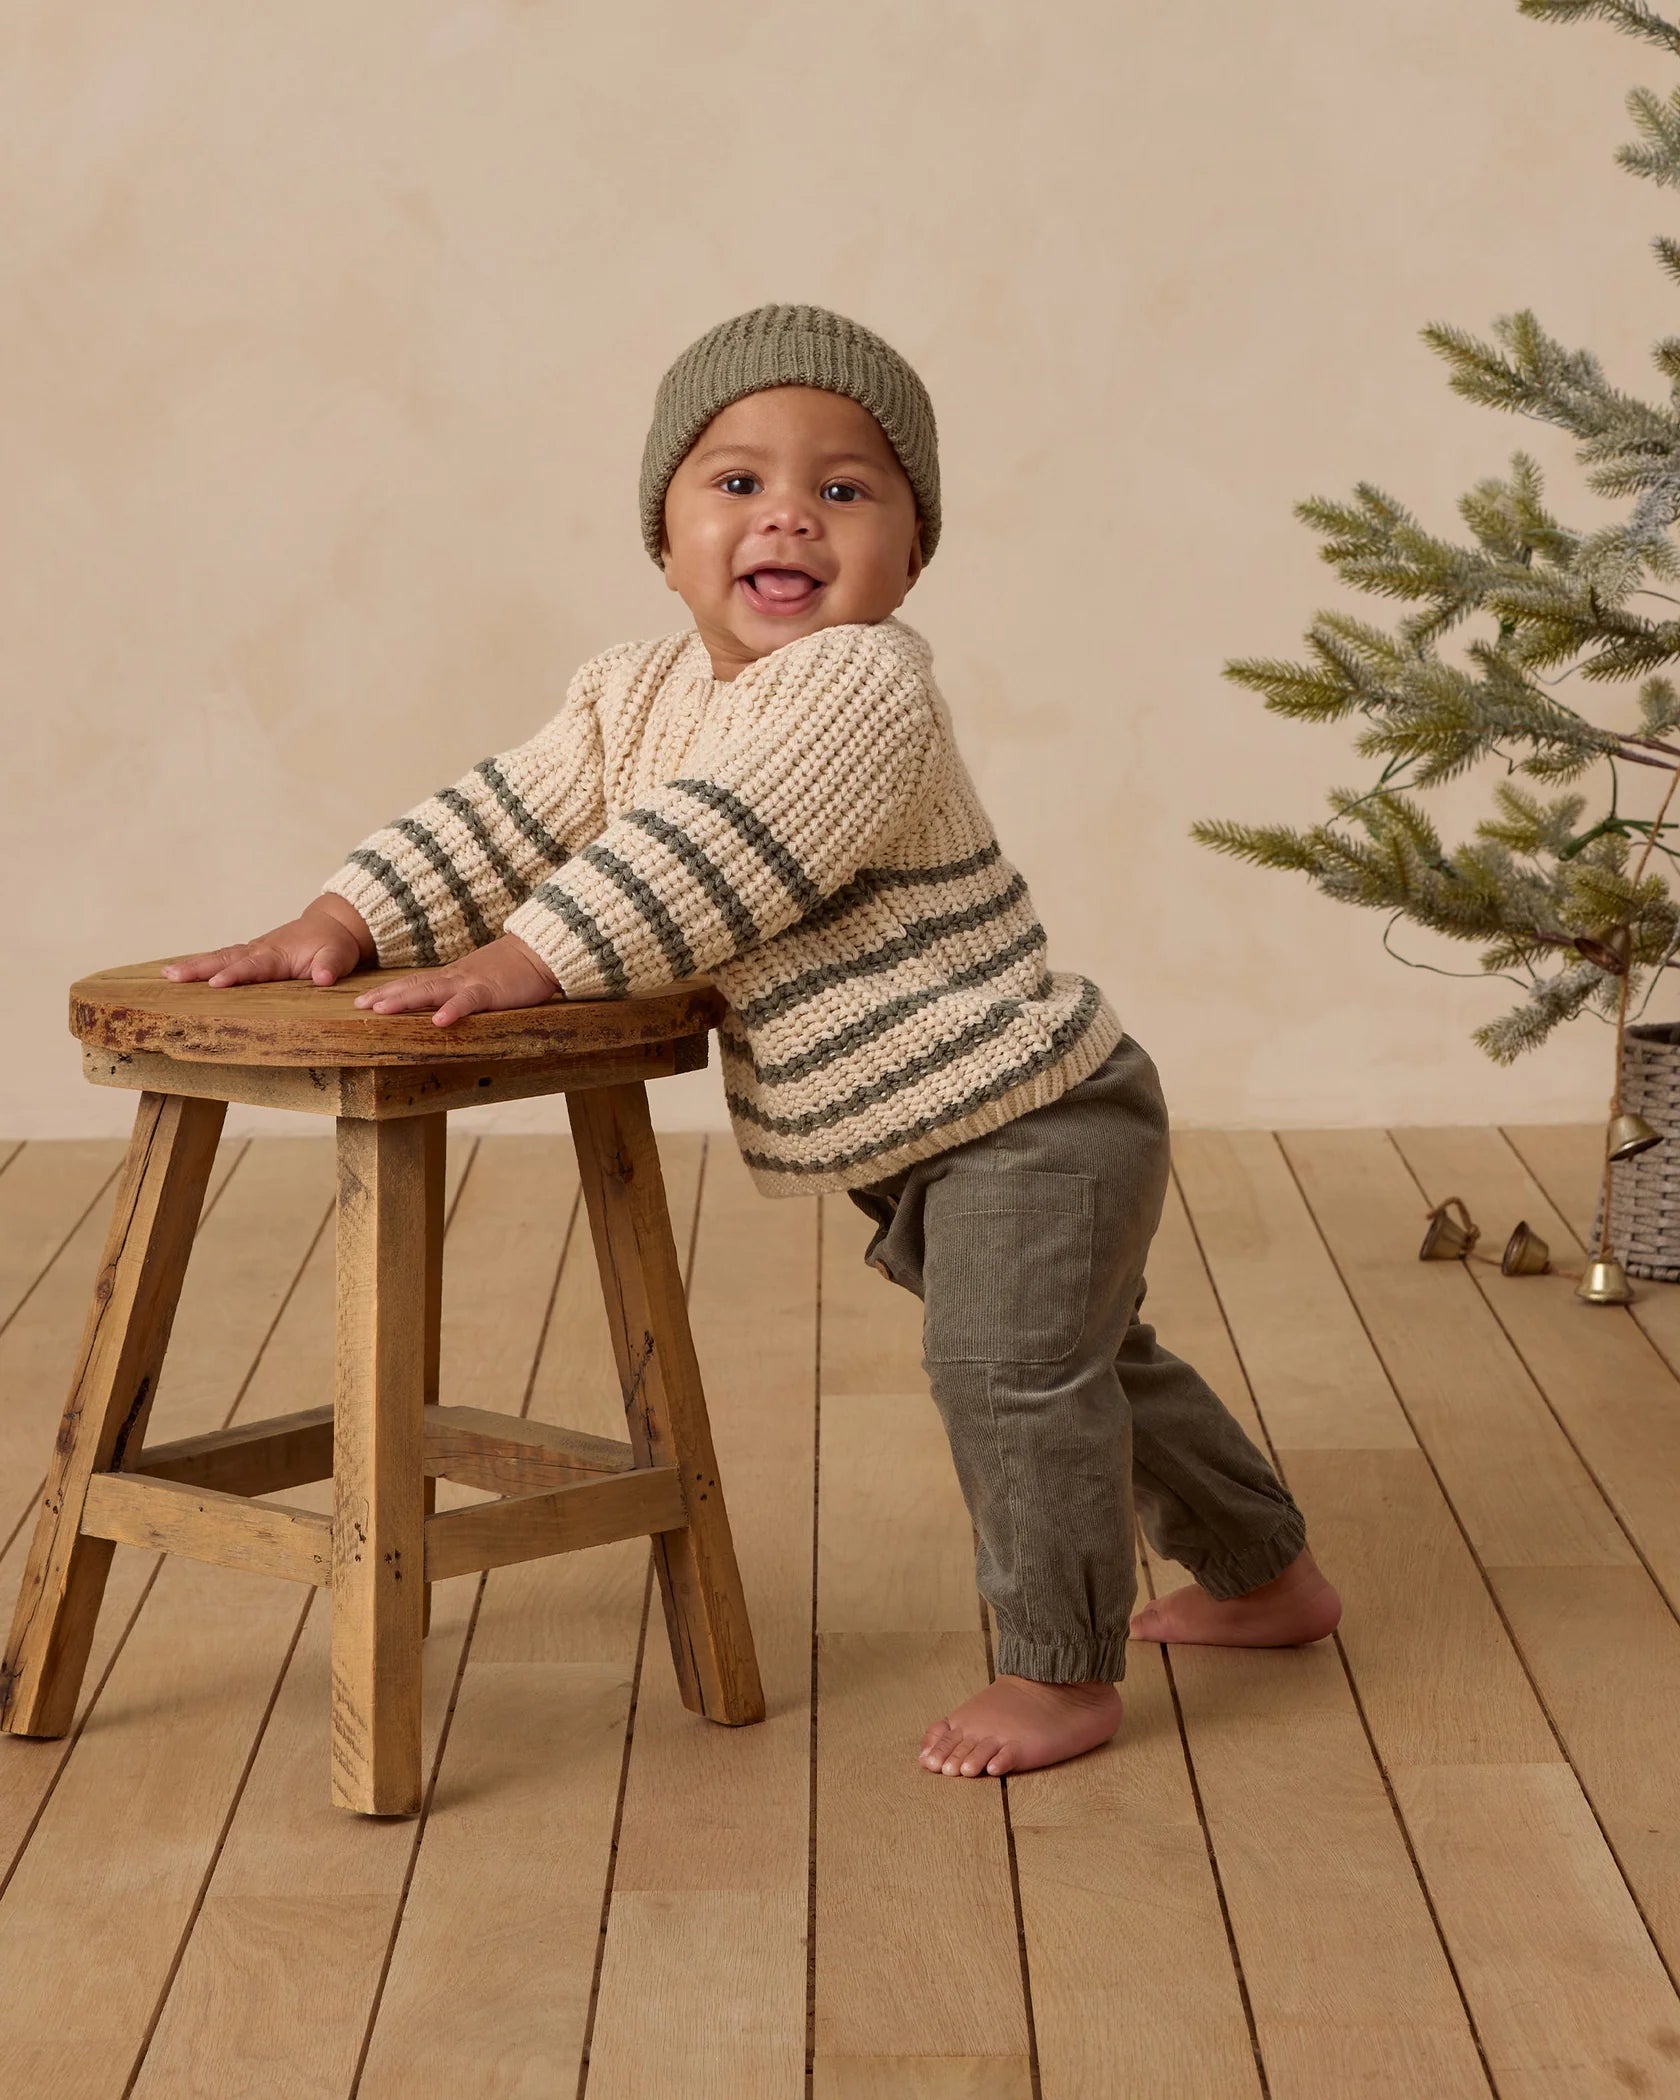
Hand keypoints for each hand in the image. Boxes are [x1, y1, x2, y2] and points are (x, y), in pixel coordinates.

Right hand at [161, 897, 371, 988]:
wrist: (330, 926)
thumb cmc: (334, 945)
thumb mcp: (339, 956)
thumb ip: (330, 966)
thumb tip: (323, 978)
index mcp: (279, 954)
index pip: (254, 966)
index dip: (235, 975)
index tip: (215, 984)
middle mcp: (260, 950)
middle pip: (226, 959)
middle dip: (199, 969)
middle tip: (172, 977)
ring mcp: (253, 950)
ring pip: (219, 957)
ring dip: (193, 966)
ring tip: (166, 975)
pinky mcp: (250, 954)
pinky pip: (222, 958)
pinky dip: (201, 964)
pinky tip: (180, 974)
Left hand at [351, 934, 560, 1026]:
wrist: (540, 951)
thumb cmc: (515, 969)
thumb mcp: (482, 981)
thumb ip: (462, 994)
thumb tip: (442, 1009)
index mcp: (453, 977)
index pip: (414, 983)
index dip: (388, 992)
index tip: (363, 1001)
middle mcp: (455, 977)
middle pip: (413, 985)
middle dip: (385, 996)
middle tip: (357, 1006)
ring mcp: (471, 982)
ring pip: (431, 991)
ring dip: (404, 1000)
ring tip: (379, 1011)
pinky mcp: (490, 991)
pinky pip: (468, 1002)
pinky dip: (452, 1011)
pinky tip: (437, 1022)